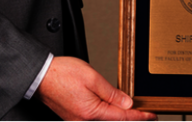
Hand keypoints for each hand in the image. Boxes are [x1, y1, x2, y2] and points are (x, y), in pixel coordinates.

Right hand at [35, 56, 155, 120]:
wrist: (39, 75)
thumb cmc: (61, 74)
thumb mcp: (92, 77)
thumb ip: (111, 92)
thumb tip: (126, 103)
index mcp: (91, 112)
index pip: (122, 117)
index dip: (139, 116)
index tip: (151, 115)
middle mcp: (83, 120)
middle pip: (113, 121)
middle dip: (130, 118)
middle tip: (146, 114)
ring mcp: (77, 120)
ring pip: (104, 120)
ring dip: (118, 116)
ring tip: (132, 111)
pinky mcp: (72, 116)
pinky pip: (94, 118)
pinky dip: (106, 115)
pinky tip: (112, 109)